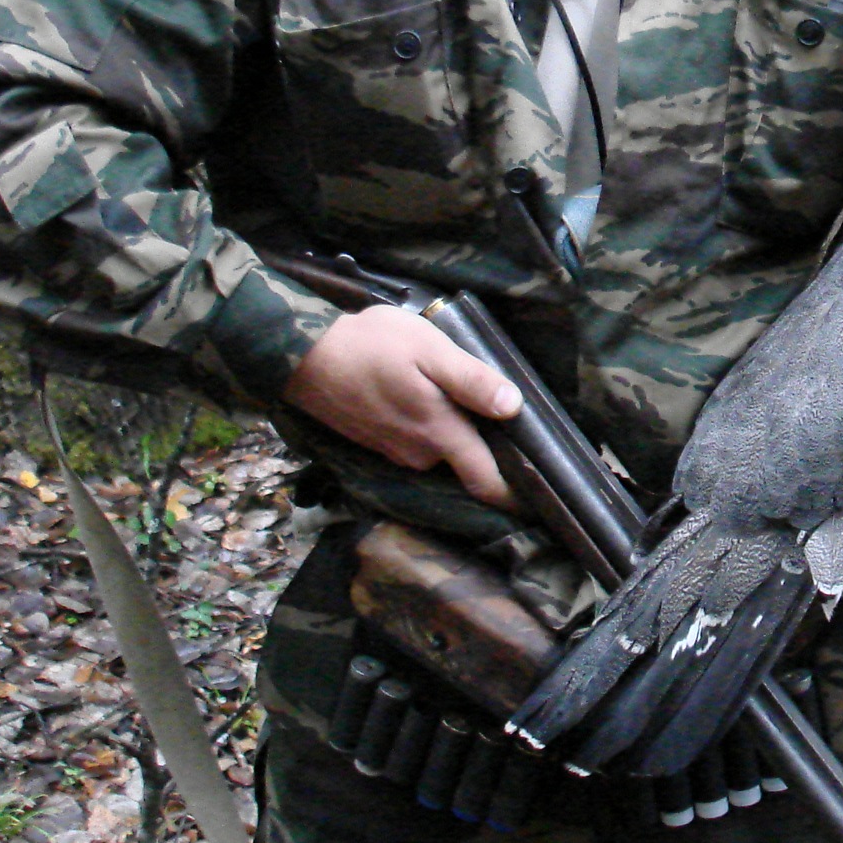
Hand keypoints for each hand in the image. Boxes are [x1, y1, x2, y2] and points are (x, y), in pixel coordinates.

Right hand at [285, 306, 520, 508]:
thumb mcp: (428, 350)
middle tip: (500, 416)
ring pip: (438, 451)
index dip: (514, 494)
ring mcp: (393, 452)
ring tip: (457, 397)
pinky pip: (415, 444)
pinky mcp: (376, 444)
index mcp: (439, 433)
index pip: (486, 481)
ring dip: (451, 433)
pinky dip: (426, 428)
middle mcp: (418, 454)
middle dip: (484, 446)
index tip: (539, 497)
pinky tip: (423, 398)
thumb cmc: (370, 345)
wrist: (302, 356)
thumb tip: (514, 407)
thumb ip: (471, 381)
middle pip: (465, 463)